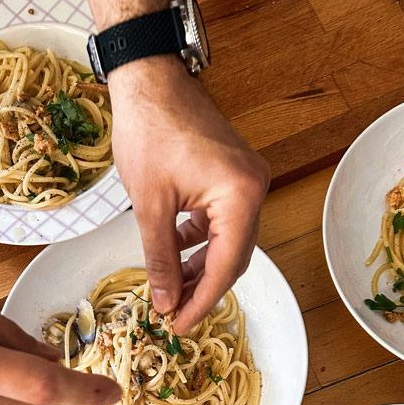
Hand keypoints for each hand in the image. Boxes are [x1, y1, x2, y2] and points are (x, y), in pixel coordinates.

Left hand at [108, 55, 269, 332]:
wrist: (150, 78)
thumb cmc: (149, 131)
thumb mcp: (150, 206)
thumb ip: (161, 259)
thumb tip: (165, 302)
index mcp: (240, 195)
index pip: (225, 265)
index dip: (201, 301)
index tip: (179, 326)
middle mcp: (254, 188)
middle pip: (233, 258)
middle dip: (202, 289)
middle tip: (173, 315)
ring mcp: (247, 181)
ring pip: (228, 242)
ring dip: (200, 268)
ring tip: (171, 291)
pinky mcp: (233, 176)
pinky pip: (223, 222)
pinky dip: (201, 242)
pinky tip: (177, 254)